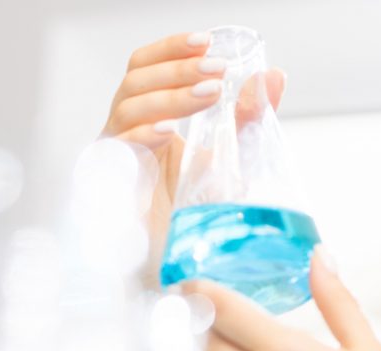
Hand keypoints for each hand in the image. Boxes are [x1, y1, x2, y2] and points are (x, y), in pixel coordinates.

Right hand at [101, 31, 285, 282]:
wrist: (187, 279)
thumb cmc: (201, 225)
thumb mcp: (233, 163)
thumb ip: (248, 119)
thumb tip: (274, 76)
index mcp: (148, 124)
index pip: (146, 69)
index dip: (171, 50)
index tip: (208, 41)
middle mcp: (125, 138)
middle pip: (135, 81)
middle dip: (177, 70)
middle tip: (217, 72)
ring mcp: (113, 163)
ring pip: (125, 108)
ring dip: (170, 97)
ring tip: (209, 95)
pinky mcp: (106, 193)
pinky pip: (113, 154)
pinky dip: (139, 137)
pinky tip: (168, 134)